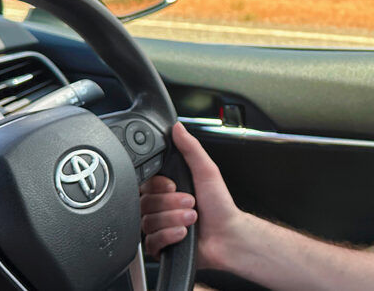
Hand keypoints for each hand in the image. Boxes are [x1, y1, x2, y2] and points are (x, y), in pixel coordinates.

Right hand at [140, 122, 242, 268]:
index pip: (146, 184)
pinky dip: (169, 236)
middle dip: (171, 204)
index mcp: (169, 189)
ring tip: (192, 219)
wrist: (227, 237)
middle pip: (145, 203)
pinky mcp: (161, 246)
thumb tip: (178, 128)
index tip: (175, 186)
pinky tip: (183, 234)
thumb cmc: (220, 206)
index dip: (160, 186)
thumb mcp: (206, 171)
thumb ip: (191, 148)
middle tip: (191, 203)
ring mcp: (160, 226)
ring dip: (173, 220)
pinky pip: (151, 241)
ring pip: (148, 222)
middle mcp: (162, 207)